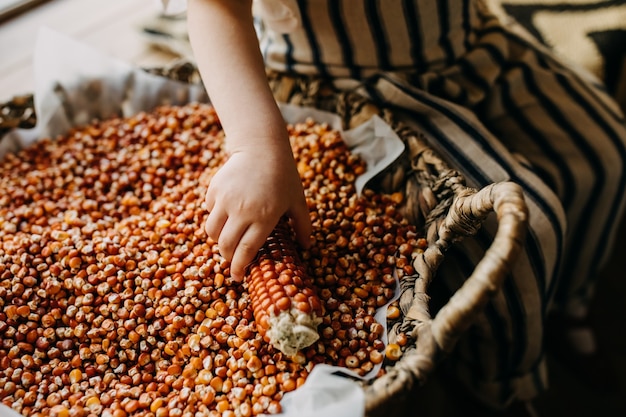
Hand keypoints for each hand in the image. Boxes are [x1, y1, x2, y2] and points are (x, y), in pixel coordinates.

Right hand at [203, 142, 310, 280]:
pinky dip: (215, 218)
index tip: (238, 277)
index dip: (240, 268)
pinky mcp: (214, 189)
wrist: (262, 148)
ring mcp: (225, 199)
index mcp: (264, 217)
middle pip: (225, 245)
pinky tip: (226, 215)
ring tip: (228, 239)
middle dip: (227, 258)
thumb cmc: (284, 176)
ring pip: (212, 231)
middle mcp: (242, 210)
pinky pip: (209, 212)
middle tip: (233, 260)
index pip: (246, 251)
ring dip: (218, 240)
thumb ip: (303, 226)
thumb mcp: (298, 201)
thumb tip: (307, 247)